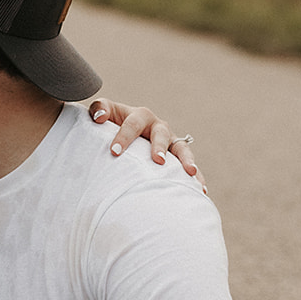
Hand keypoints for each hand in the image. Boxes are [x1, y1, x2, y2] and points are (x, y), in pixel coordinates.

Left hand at [88, 99, 204, 190]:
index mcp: (140, 116)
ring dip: (186, 160)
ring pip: (181, 148)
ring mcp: (171, 141)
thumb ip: (99, 109)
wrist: (125, 132)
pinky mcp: (178, 156)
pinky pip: (189, 165)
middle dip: (159, 147)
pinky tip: (201, 190)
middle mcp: (158, 127)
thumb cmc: (112, 123)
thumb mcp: (104, 111)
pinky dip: (196, 176)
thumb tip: (99, 118)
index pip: (132, 125)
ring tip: (190, 173)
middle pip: (161, 135)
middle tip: (157, 161)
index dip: (123, 137)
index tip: (114, 152)